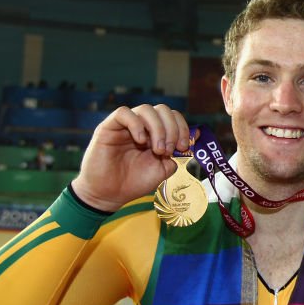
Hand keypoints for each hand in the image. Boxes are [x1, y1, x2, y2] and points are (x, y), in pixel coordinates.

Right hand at [72, 105, 191, 210]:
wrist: (109, 194)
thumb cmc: (134, 182)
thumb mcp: (162, 169)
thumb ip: (177, 155)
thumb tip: (195, 136)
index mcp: (155, 134)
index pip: (172, 117)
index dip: (182, 128)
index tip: (184, 147)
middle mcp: (142, 126)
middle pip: (162, 110)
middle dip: (172, 129)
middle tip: (170, 150)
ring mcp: (125, 125)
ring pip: (146, 109)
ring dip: (158, 128)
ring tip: (157, 150)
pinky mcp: (108, 127)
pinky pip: (123, 113)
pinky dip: (137, 124)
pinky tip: (140, 141)